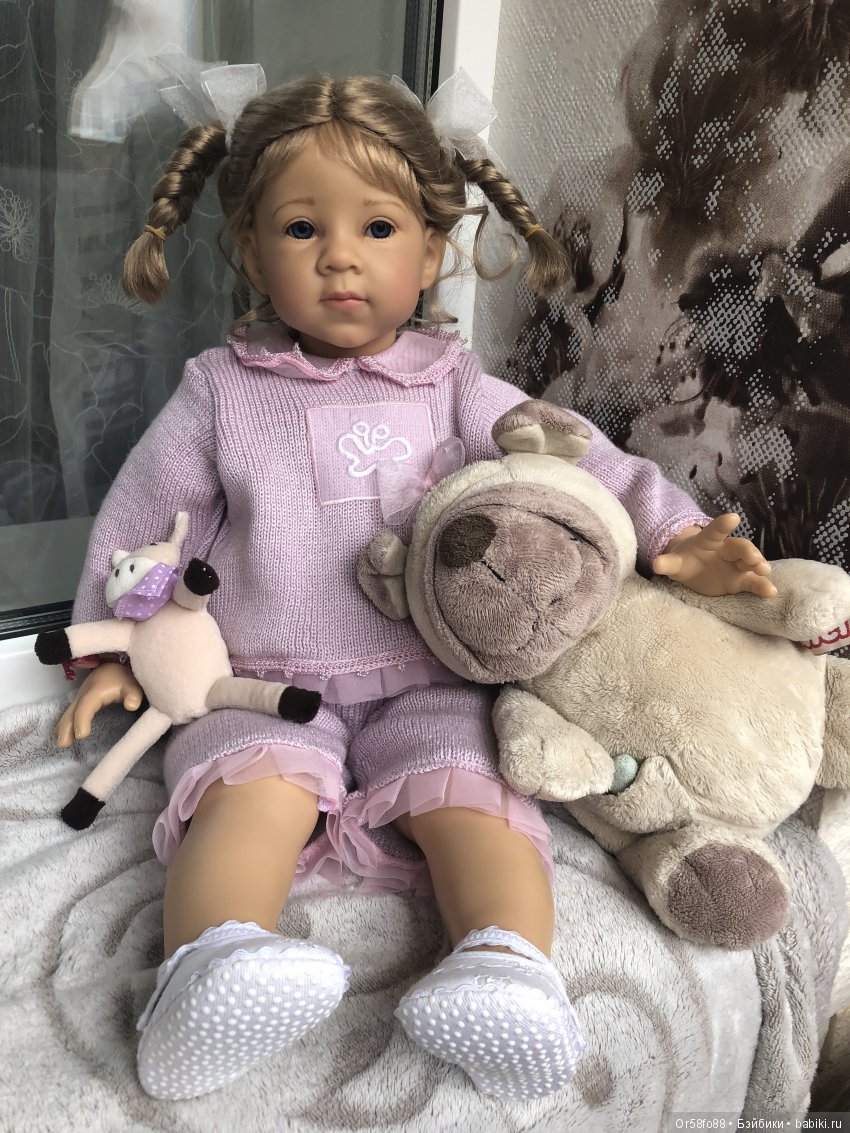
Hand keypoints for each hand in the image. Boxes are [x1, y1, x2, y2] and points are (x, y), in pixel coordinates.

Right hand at [56, 662, 143, 747]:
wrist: (114, 667)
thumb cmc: (123, 679)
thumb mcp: (131, 685)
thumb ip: (133, 695)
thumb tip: (132, 705)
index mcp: (94, 692)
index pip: (85, 707)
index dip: (82, 720)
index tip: (81, 736)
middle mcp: (83, 695)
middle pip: (72, 711)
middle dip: (67, 727)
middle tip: (64, 744)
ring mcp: (79, 697)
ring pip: (68, 712)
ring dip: (63, 727)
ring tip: (61, 743)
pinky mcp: (80, 700)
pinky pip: (70, 712)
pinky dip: (65, 723)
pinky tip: (60, 733)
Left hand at [652, 513, 776, 597]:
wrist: (693, 571)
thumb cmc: (684, 561)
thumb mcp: (674, 563)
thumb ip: (667, 563)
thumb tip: (656, 564)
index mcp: (709, 541)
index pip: (715, 531)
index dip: (723, 524)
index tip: (733, 518)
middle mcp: (726, 550)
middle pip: (739, 547)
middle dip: (746, 550)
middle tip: (752, 558)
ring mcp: (736, 565)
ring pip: (750, 562)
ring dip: (758, 564)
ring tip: (764, 571)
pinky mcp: (741, 580)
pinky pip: (753, 581)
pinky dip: (762, 586)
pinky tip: (770, 592)